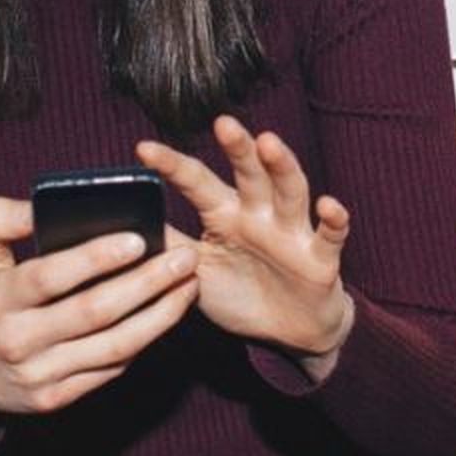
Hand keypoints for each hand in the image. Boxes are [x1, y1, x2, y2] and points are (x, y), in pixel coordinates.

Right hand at [0, 194, 200, 455]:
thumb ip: (2, 216)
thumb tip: (43, 201)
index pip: (50, 277)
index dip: (95, 259)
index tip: (138, 239)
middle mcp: (17, 340)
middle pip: (94, 312)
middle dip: (147, 284)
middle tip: (185, 259)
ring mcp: (37, 375)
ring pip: (112, 347)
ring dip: (159, 317)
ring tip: (188, 287)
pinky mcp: (53, 399)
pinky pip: (108, 370)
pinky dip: (141, 343)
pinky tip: (164, 317)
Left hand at [136, 118, 356, 376]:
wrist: (290, 332)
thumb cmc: (241, 294)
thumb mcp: (197, 274)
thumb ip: (168, 248)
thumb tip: (122, 228)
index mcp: (226, 216)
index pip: (198, 183)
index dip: (173, 165)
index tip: (143, 149)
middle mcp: (259, 215)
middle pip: (250, 173)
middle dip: (238, 147)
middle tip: (222, 122)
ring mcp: (292, 233)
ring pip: (290, 191)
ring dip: (282, 167)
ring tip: (269, 143)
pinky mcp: (321, 258)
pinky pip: (330, 235)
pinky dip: (333, 219)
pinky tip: (328, 206)